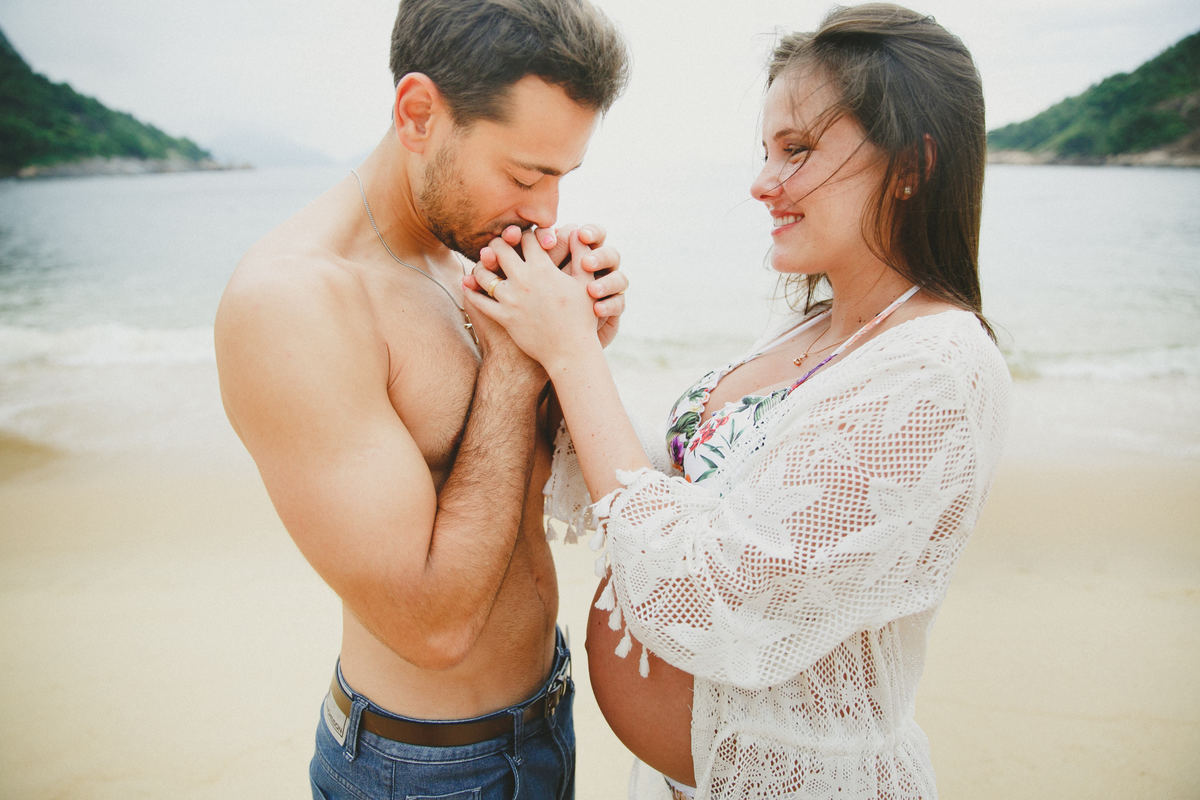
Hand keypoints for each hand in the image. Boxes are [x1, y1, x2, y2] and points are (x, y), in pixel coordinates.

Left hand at [464, 223, 626, 347]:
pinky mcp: (503, 317)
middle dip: (498, 244)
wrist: (570, 352)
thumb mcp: (586, 283)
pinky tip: (469, 285)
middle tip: (498, 246)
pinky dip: (471, 290)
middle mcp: (524, 281)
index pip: (526, 238)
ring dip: (482, 266)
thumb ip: (581, 254)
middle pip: (499, 249)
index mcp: (543, 269)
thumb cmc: (582, 318)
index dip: (523, 234)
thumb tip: (578, 231)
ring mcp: (511, 300)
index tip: (522, 238)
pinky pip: (478, 300)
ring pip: (483, 273)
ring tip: (484, 265)